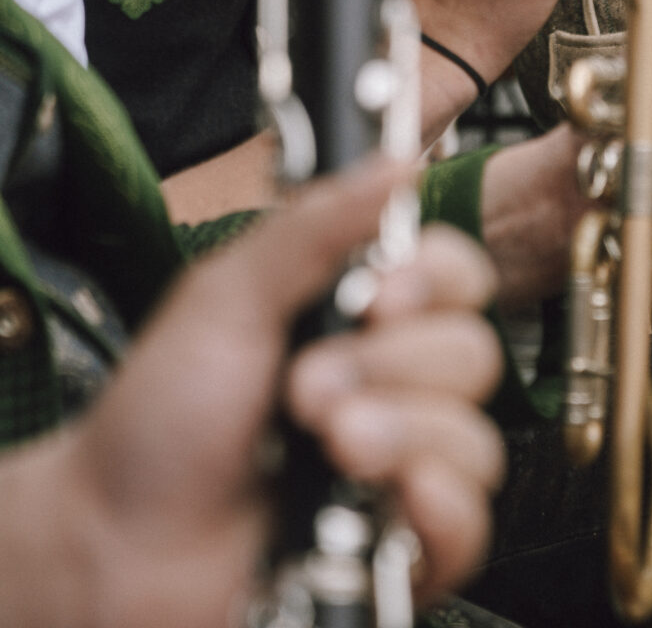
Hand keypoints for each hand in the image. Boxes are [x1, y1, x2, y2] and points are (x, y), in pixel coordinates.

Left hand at [0, 159, 503, 627]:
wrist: (116, 544)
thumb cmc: (155, 423)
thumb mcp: (226, 297)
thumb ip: (314, 224)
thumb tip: (397, 161)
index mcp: (359, 318)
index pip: (456, 276)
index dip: (435, 280)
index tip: (380, 296)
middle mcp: (391, 387)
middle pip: (473, 353)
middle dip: (391, 368)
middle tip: (307, 390)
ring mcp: (398, 469)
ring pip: (475, 439)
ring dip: (399, 438)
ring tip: (326, 450)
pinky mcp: (398, 549)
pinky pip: (468, 526)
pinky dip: (438, 510)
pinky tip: (386, 498)